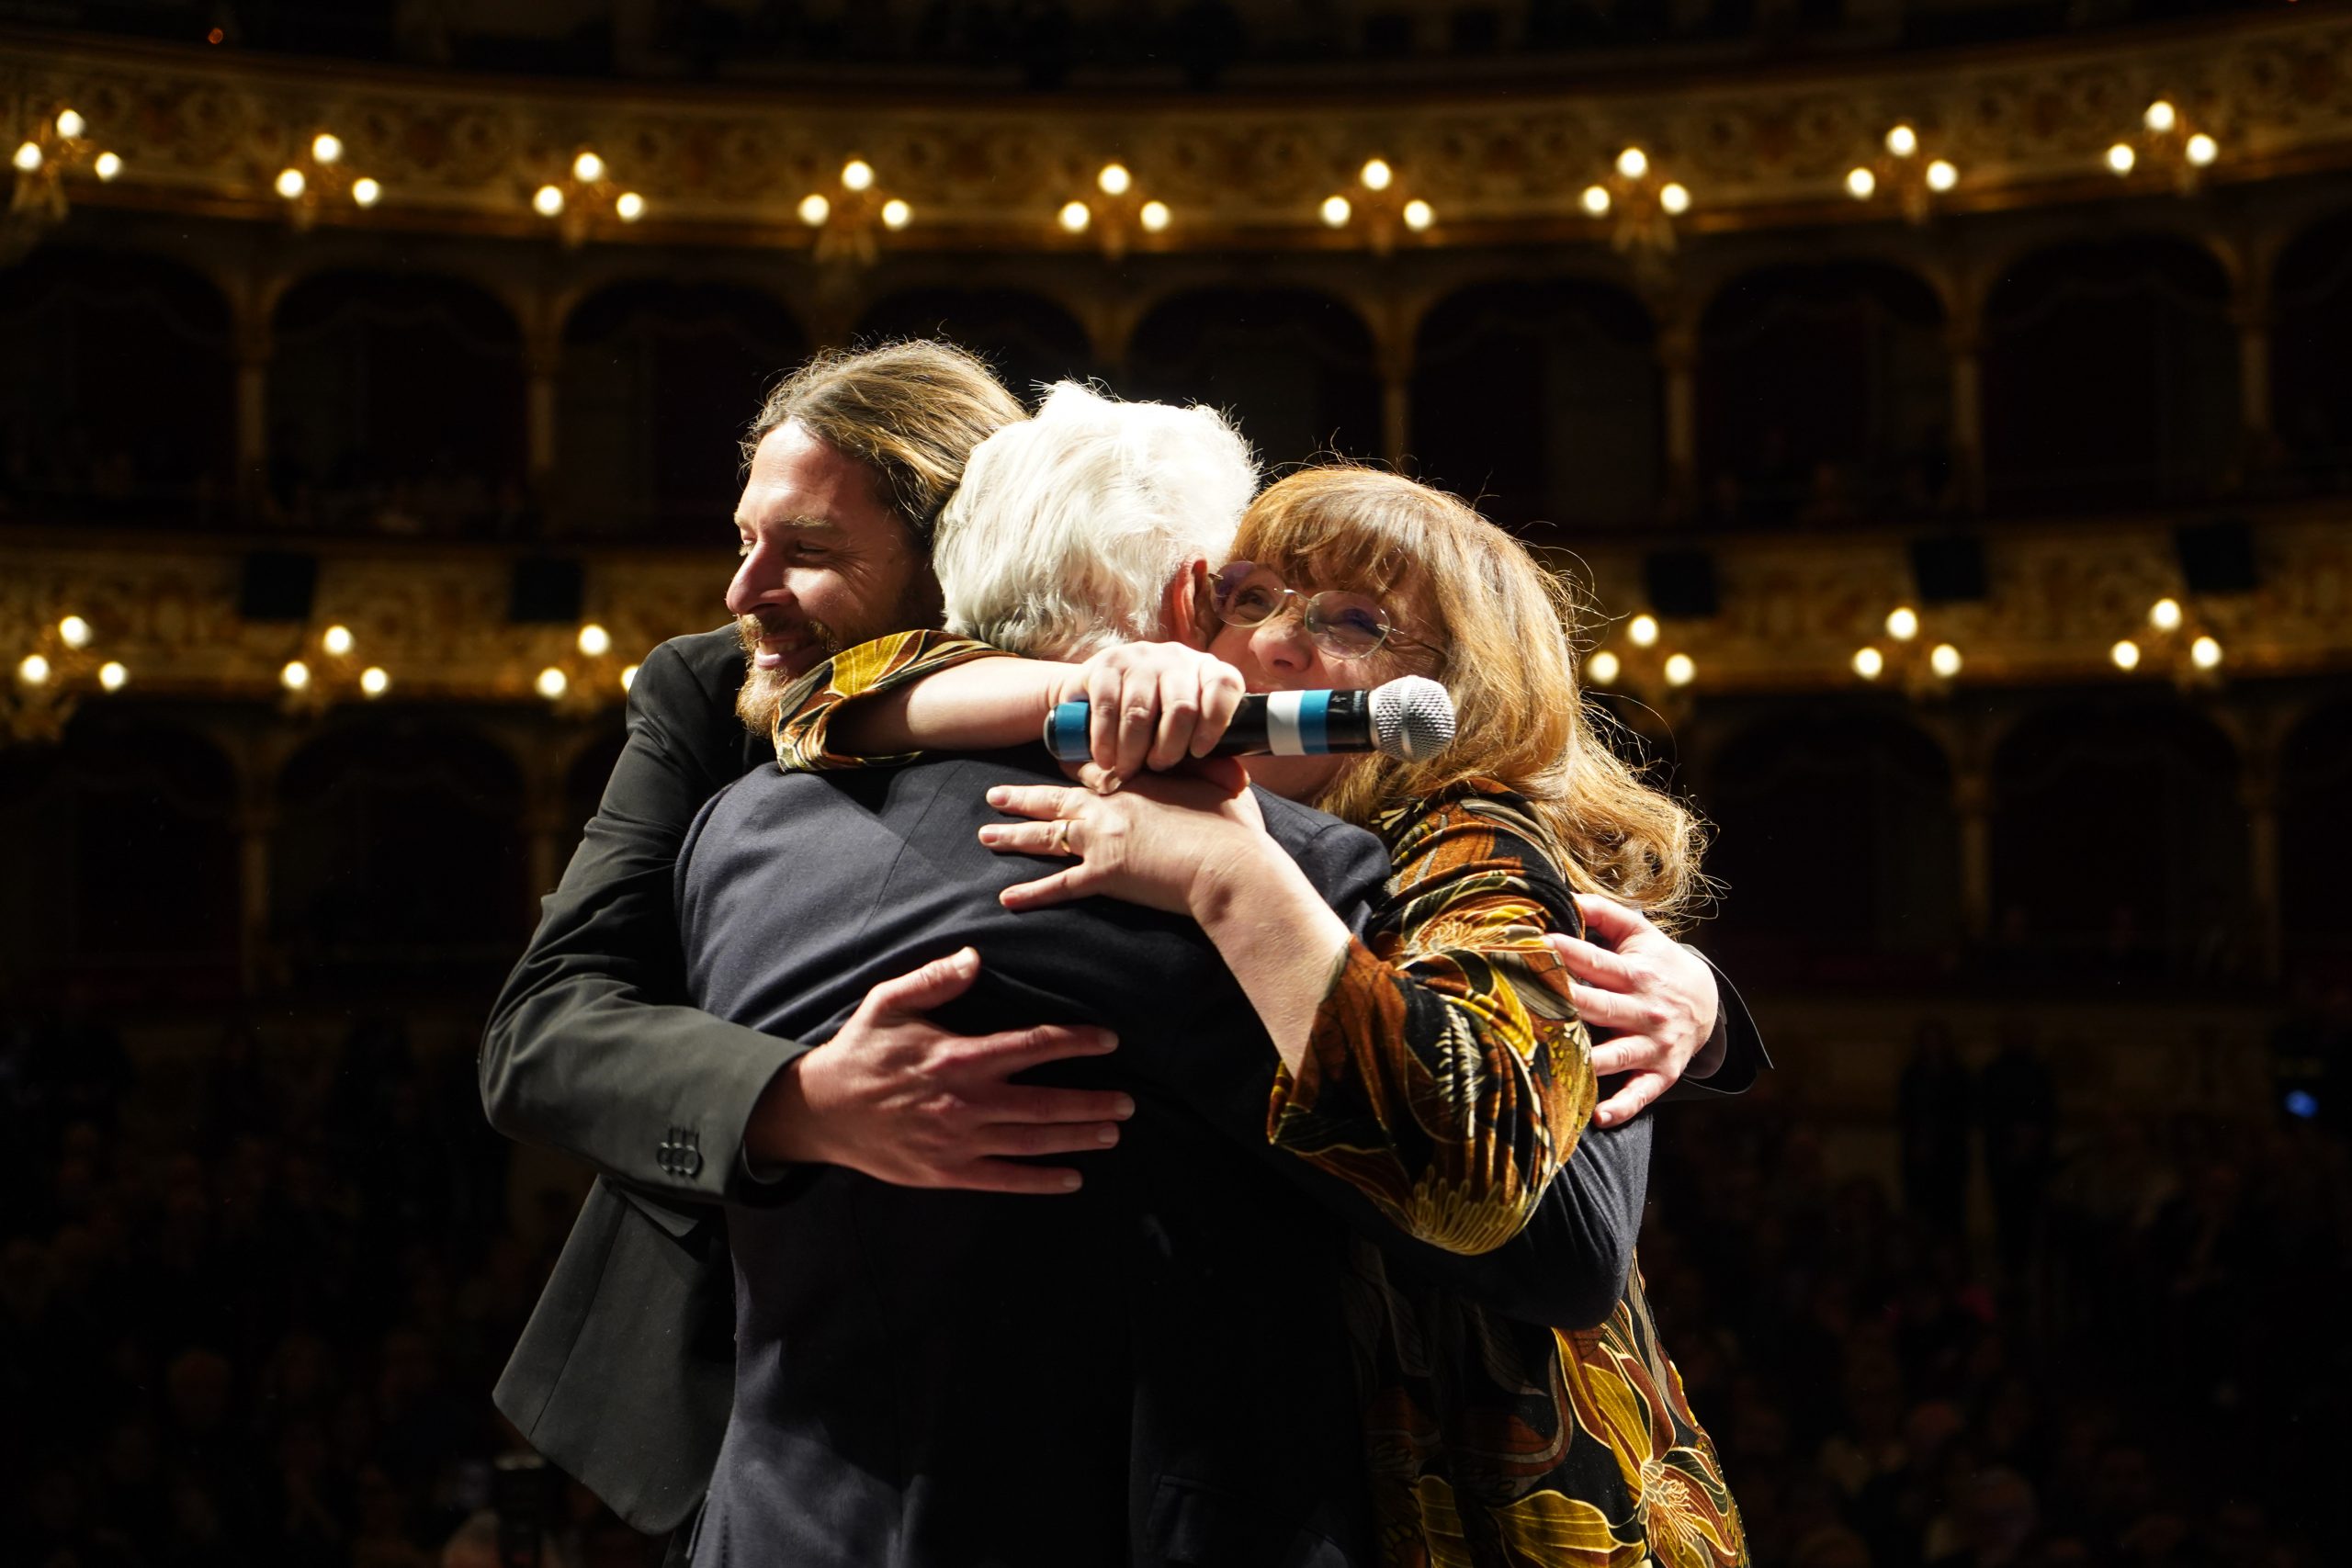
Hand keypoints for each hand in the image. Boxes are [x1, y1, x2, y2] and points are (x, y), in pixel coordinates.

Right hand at [746, 948, 1132, 1193]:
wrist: (820, 1111)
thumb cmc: (860, 1051)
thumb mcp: (887, 1002)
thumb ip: (934, 979)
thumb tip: (975, 958)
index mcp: (957, 1058)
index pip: (1030, 1047)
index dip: (1074, 1043)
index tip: (1108, 1040)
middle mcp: (964, 1102)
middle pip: (1043, 1103)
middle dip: (1091, 1101)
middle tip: (1129, 1102)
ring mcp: (957, 1141)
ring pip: (1031, 1142)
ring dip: (1076, 1138)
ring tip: (1112, 1132)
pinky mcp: (946, 1172)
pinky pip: (1003, 1179)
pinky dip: (1040, 1181)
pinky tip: (1072, 1179)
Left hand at [979, 758, 1265, 915]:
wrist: (1229, 865)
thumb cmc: (1233, 826)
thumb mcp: (1220, 783)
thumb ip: (1208, 770)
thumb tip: (1219, 759)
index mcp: (1135, 781)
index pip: (1092, 771)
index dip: (1070, 769)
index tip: (1052, 767)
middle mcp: (1109, 807)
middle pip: (1054, 799)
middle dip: (1021, 797)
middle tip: (993, 794)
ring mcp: (1101, 841)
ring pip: (1046, 836)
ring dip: (1013, 836)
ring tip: (986, 834)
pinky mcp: (1104, 876)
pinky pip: (1059, 886)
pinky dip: (1031, 893)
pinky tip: (1007, 899)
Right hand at [1055, 642, 1248, 781]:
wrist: (1097, 695)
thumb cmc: (1152, 724)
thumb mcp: (1184, 739)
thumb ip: (1212, 762)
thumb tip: (1239, 781)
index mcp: (1207, 671)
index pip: (1225, 685)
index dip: (1215, 722)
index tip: (1198, 753)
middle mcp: (1177, 658)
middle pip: (1182, 707)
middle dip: (1168, 748)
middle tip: (1156, 768)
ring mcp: (1141, 657)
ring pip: (1141, 712)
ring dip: (1133, 751)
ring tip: (1128, 769)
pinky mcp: (1107, 664)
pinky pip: (1108, 708)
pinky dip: (1106, 742)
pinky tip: (1106, 759)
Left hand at [1545, 893, 1720, 1126]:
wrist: (1709, 1004)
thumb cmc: (1658, 964)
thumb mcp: (1640, 934)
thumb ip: (1604, 913)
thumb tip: (1566, 895)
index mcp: (1636, 973)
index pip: (1596, 962)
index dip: (1566, 953)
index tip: (1532, 946)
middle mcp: (1645, 1010)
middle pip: (1598, 1007)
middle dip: (1562, 1003)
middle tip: (1521, 1000)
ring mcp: (1653, 1045)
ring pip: (1615, 1054)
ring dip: (1585, 1059)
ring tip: (1550, 1061)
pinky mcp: (1660, 1074)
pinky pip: (1640, 1094)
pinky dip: (1622, 1106)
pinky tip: (1598, 1116)